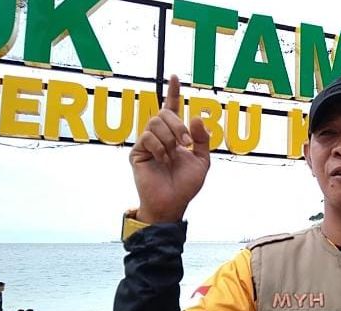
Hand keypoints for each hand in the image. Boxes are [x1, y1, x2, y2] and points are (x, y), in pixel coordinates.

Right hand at [129, 75, 210, 222]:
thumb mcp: (202, 160)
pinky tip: (163, 160)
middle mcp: (160, 136)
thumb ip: (202, 139)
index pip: (172, 109)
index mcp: (175, 136)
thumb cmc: (186, 185)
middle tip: (187, 143)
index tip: (174, 76)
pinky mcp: (137, 152)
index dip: (173, 92)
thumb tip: (195, 117)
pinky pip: (148, 137)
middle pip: (165, 113)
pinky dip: (160, 148)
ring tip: (173, 155)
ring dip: (170, 138)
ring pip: (156, 122)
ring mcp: (148, 144)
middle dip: (179, 125)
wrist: (173, 202)